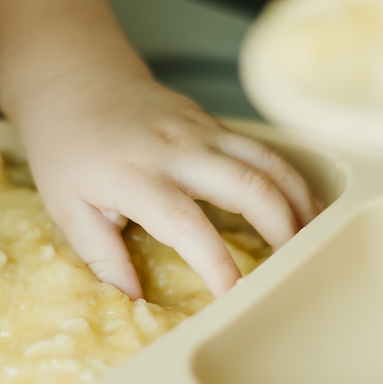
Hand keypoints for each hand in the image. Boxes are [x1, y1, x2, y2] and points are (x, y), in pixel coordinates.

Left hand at [12, 71, 319, 298]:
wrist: (75, 79)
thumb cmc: (68, 148)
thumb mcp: (68, 209)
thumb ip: (103, 258)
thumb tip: (132, 304)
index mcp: (137, 176)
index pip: (188, 226)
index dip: (217, 264)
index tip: (234, 297)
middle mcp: (178, 149)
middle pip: (251, 185)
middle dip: (283, 229)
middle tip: (295, 269)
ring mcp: (202, 130)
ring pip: (270, 162)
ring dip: (300, 202)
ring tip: (314, 241)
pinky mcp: (214, 123)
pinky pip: (264, 151)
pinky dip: (290, 180)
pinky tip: (302, 208)